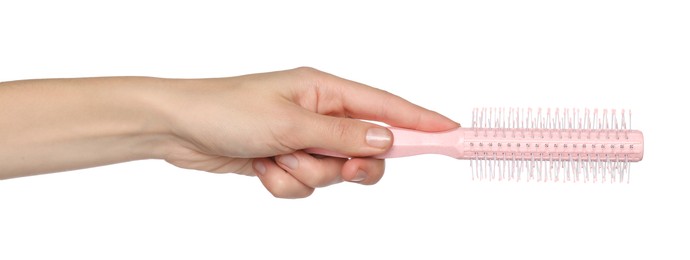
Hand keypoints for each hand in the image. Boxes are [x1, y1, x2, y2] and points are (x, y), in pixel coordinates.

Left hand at [161, 67, 458, 197]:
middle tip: (341, 170)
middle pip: (366, 150)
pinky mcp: (286, 160)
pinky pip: (305, 185)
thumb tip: (388, 140)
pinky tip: (261, 167)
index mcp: (326, 91)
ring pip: (334, 173)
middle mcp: (320, 114)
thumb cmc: (227, 111)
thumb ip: (344, 135)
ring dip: (306, 174)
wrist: (178, 129)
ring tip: (276, 159)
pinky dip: (285, 183)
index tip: (452, 134)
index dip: (421, 122)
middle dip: (351, 166)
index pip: (386, 107)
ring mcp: (303, 139)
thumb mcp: (291, 123)